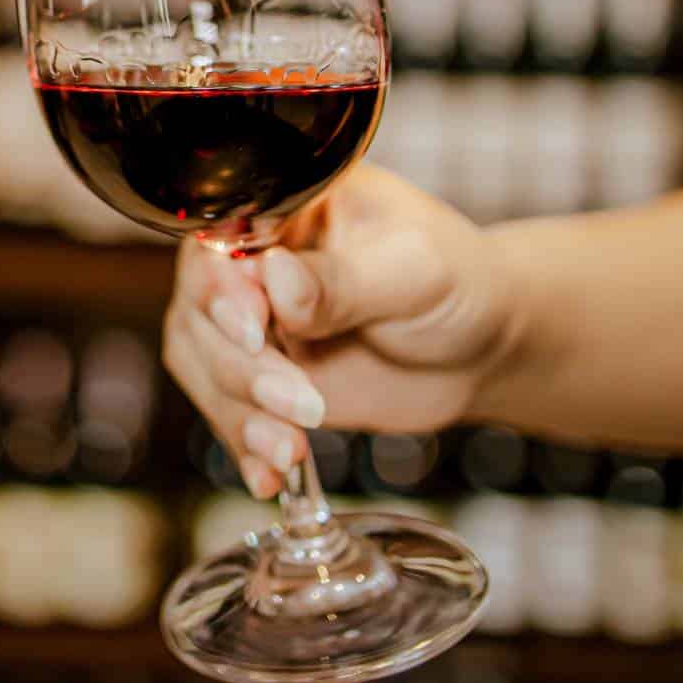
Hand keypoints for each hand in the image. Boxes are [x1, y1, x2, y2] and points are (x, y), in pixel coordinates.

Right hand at [162, 166, 515, 498]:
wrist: (482, 347)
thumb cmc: (458, 284)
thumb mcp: (413, 272)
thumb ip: (343, 279)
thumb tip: (274, 276)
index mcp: (284, 208)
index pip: (219, 239)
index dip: (222, 288)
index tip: (254, 331)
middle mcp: (254, 261)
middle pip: (199, 309)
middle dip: (242, 368)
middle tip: (301, 403)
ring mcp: (254, 321)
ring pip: (201, 363)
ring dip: (239, 413)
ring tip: (290, 448)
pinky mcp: (261, 375)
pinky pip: (225, 408)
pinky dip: (242, 444)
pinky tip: (270, 475)